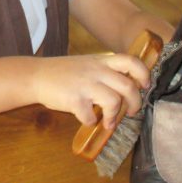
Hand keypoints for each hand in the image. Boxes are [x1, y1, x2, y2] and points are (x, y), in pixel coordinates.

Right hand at [31, 53, 149, 128]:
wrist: (36, 75)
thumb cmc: (61, 71)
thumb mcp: (86, 63)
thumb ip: (104, 70)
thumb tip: (125, 87)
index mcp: (100, 60)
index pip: (130, 61)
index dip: (143, 74)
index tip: (145, 85)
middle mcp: (96, 70)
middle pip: (128, 86)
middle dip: (135, 103)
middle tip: (132, 112)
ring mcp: (85, 85)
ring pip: (114, 102)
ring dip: (114, 116)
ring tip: (108, 122)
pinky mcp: (75, 99)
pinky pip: (90, 116)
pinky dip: (90, 122)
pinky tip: (85, 119)